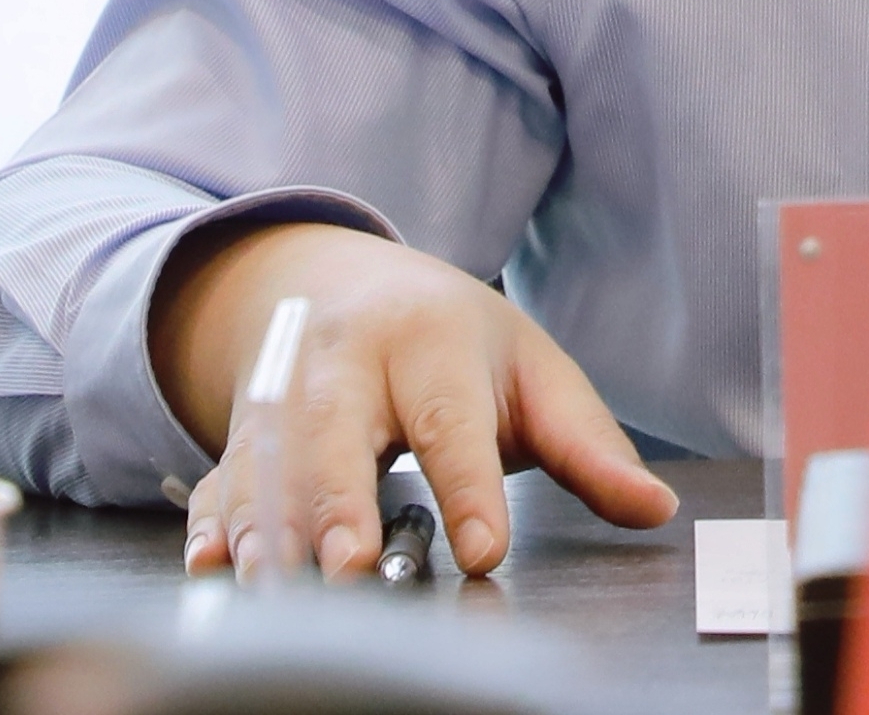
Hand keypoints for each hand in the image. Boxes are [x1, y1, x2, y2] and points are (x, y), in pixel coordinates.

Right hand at [152, 219, 675, 577]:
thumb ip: (589, 446)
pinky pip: (219, 477)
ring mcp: (284, 392)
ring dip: (270, 524)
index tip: (484, 551)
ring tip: (278, 587)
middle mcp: (346, 360)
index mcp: (431, 338)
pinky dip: (212, 522)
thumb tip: (656, 507)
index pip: (452, 419)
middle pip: (337, 428)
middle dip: (340, 501)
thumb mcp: (532, 372)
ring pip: (268, 459)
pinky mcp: (242, 432)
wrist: (341, 282)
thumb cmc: (453, 341)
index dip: (469, 488)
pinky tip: (212, 566)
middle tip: (353, 568)